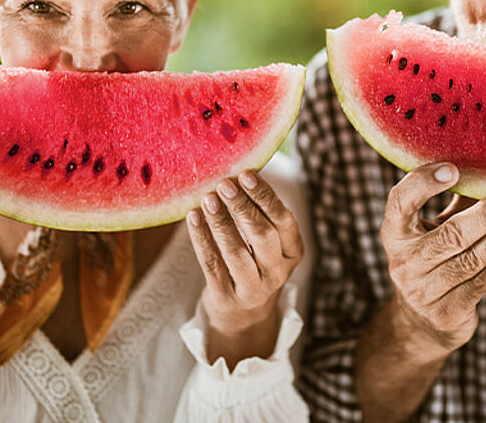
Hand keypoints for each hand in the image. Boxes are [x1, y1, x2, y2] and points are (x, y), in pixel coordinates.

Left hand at [187, 172, 304, 335]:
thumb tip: (237, 170)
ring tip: (207, 198)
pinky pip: (211, 265)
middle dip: (242, 206)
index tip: (246, 174)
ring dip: (220, 222)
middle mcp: (277, 272)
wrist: (243, 315)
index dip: (265, 196)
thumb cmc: (254, 263)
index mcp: (293, 252)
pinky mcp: (226, 298)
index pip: (284, 220)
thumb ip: (260, 214)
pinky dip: (201, 239)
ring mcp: (253, 289)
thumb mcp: (268, 243)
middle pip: (262, 235)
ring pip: (236, 252)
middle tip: (224, 184)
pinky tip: (192, 218)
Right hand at [378, 163, 485, 351]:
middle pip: (451, 235)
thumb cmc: (432, 259)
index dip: (423, 184)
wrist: (420, 323)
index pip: (400, 203)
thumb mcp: (432, 230)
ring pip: (473, 258)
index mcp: (394, 235)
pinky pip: (484, 278)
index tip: (453, 167)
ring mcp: (424, 292)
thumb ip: (455, 201)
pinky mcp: (448, 312)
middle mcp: (404, 263)